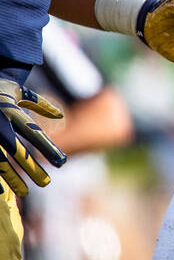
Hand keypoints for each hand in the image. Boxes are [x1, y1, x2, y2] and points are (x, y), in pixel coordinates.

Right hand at [0, 78, 65, 195]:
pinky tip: (1, 191)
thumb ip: (41, 104)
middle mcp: (0, 125)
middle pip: (19, 152)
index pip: (35, 135)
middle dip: (32, 168)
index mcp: (13, 113)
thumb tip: (60, 116)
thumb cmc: (0, 87)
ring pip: (0, 162)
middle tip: (46, 183)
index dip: (49, 149)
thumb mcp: (21, 91)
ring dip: (13, 178)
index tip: (61, 162)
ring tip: (25, 191)